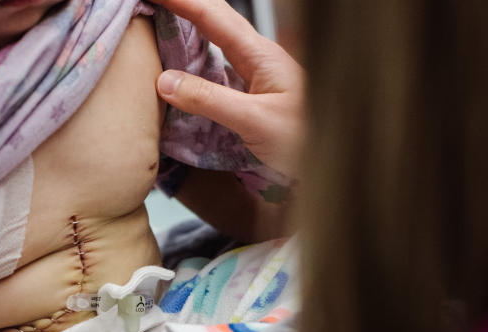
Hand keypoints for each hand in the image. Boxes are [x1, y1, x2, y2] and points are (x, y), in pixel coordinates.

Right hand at [153, 0, 304, 176]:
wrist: (338, 161)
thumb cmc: (308, 140)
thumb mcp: (255, 121)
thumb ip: (210, 100)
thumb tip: (166, 81)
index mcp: (260, 55)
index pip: (212, 15)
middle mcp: (257, 59)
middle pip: (213, 20)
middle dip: (181, 7)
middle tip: (149, 5)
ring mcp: (255, 77)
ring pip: (214, 43)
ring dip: (185, 30)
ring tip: (157, 27)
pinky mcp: (252, 97)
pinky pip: (216, 69)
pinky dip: (193, 62)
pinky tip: (180, 70)